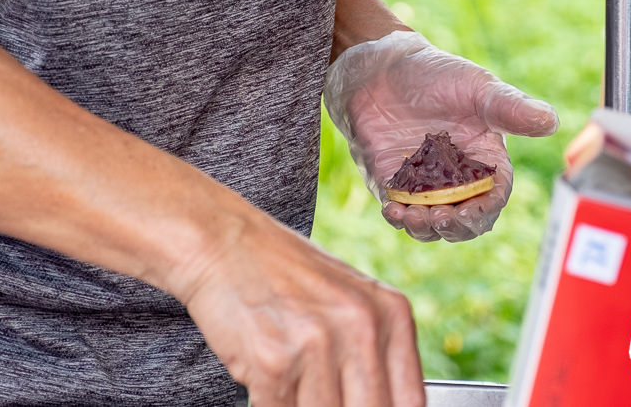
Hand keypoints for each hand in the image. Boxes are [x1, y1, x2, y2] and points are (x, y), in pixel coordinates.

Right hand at [180, 217, 424, 406]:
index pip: (410, 403)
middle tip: (321, 395)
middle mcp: (362, 327)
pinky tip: (267, 374)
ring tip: (291, 378)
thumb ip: (373, 352)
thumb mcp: (347, 299)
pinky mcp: (274, 363)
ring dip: (303, 406)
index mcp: (391, 312)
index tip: (363, 405)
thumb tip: (380, 404)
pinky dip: (272, 403)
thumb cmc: (281, 271)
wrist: (220, 242)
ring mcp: (318, 345)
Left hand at [323, 30, 558, 241]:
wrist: (382, 67)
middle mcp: (456, 178)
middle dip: (455, 226)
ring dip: (424, 227)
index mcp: (485, 160)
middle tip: (441, 217)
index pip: (493, 197)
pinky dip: (397, 216)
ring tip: (412, 215)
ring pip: (430, 222)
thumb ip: (511, 107)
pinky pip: (398, 209)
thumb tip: (551, 121)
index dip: (484, 210)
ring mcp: (423, 183)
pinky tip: (393, 210)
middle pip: (464, 219)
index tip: (470, 212)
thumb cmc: (436, 73)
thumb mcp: (476, 87)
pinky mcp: (392, 181)